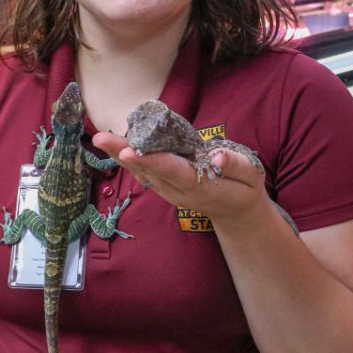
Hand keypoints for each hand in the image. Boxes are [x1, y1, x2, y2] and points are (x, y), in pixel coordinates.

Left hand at [92, 132, 270, 230]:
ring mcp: (169, 191)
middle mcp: (179, 191)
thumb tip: (218, 156)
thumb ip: (236, 164)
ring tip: (100, 139)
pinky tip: (114, 147)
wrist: (235, 212)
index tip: (130, 150)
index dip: (151, 159)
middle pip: (148, 170)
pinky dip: (128, 159)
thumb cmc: (244, 190)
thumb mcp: (251, 177)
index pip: (173, 171)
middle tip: (101, 139)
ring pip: (141, 172)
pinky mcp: (164, 187)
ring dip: (120, 155)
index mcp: (200, 187)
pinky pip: (143, 172)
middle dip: (124, 153)